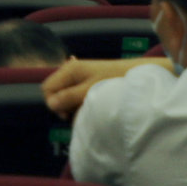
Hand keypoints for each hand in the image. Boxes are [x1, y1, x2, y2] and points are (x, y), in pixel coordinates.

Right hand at [41, 55, 160, 118]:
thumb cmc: (115, 80)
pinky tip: (91, 105)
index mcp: (69, 70)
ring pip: (65, 94)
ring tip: (88, 109)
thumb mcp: (90, 90)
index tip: (67, 115)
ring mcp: (79, 76)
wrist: (139, 74)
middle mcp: (71, 71)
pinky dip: (80, 102)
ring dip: (72, 104)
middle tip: (77, 113)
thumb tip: (51, 105)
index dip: (53, 103)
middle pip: (55, 91)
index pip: (48, 88)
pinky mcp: (88, 81)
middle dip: (62, 104)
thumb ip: (70, 97)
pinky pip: (75, 94)